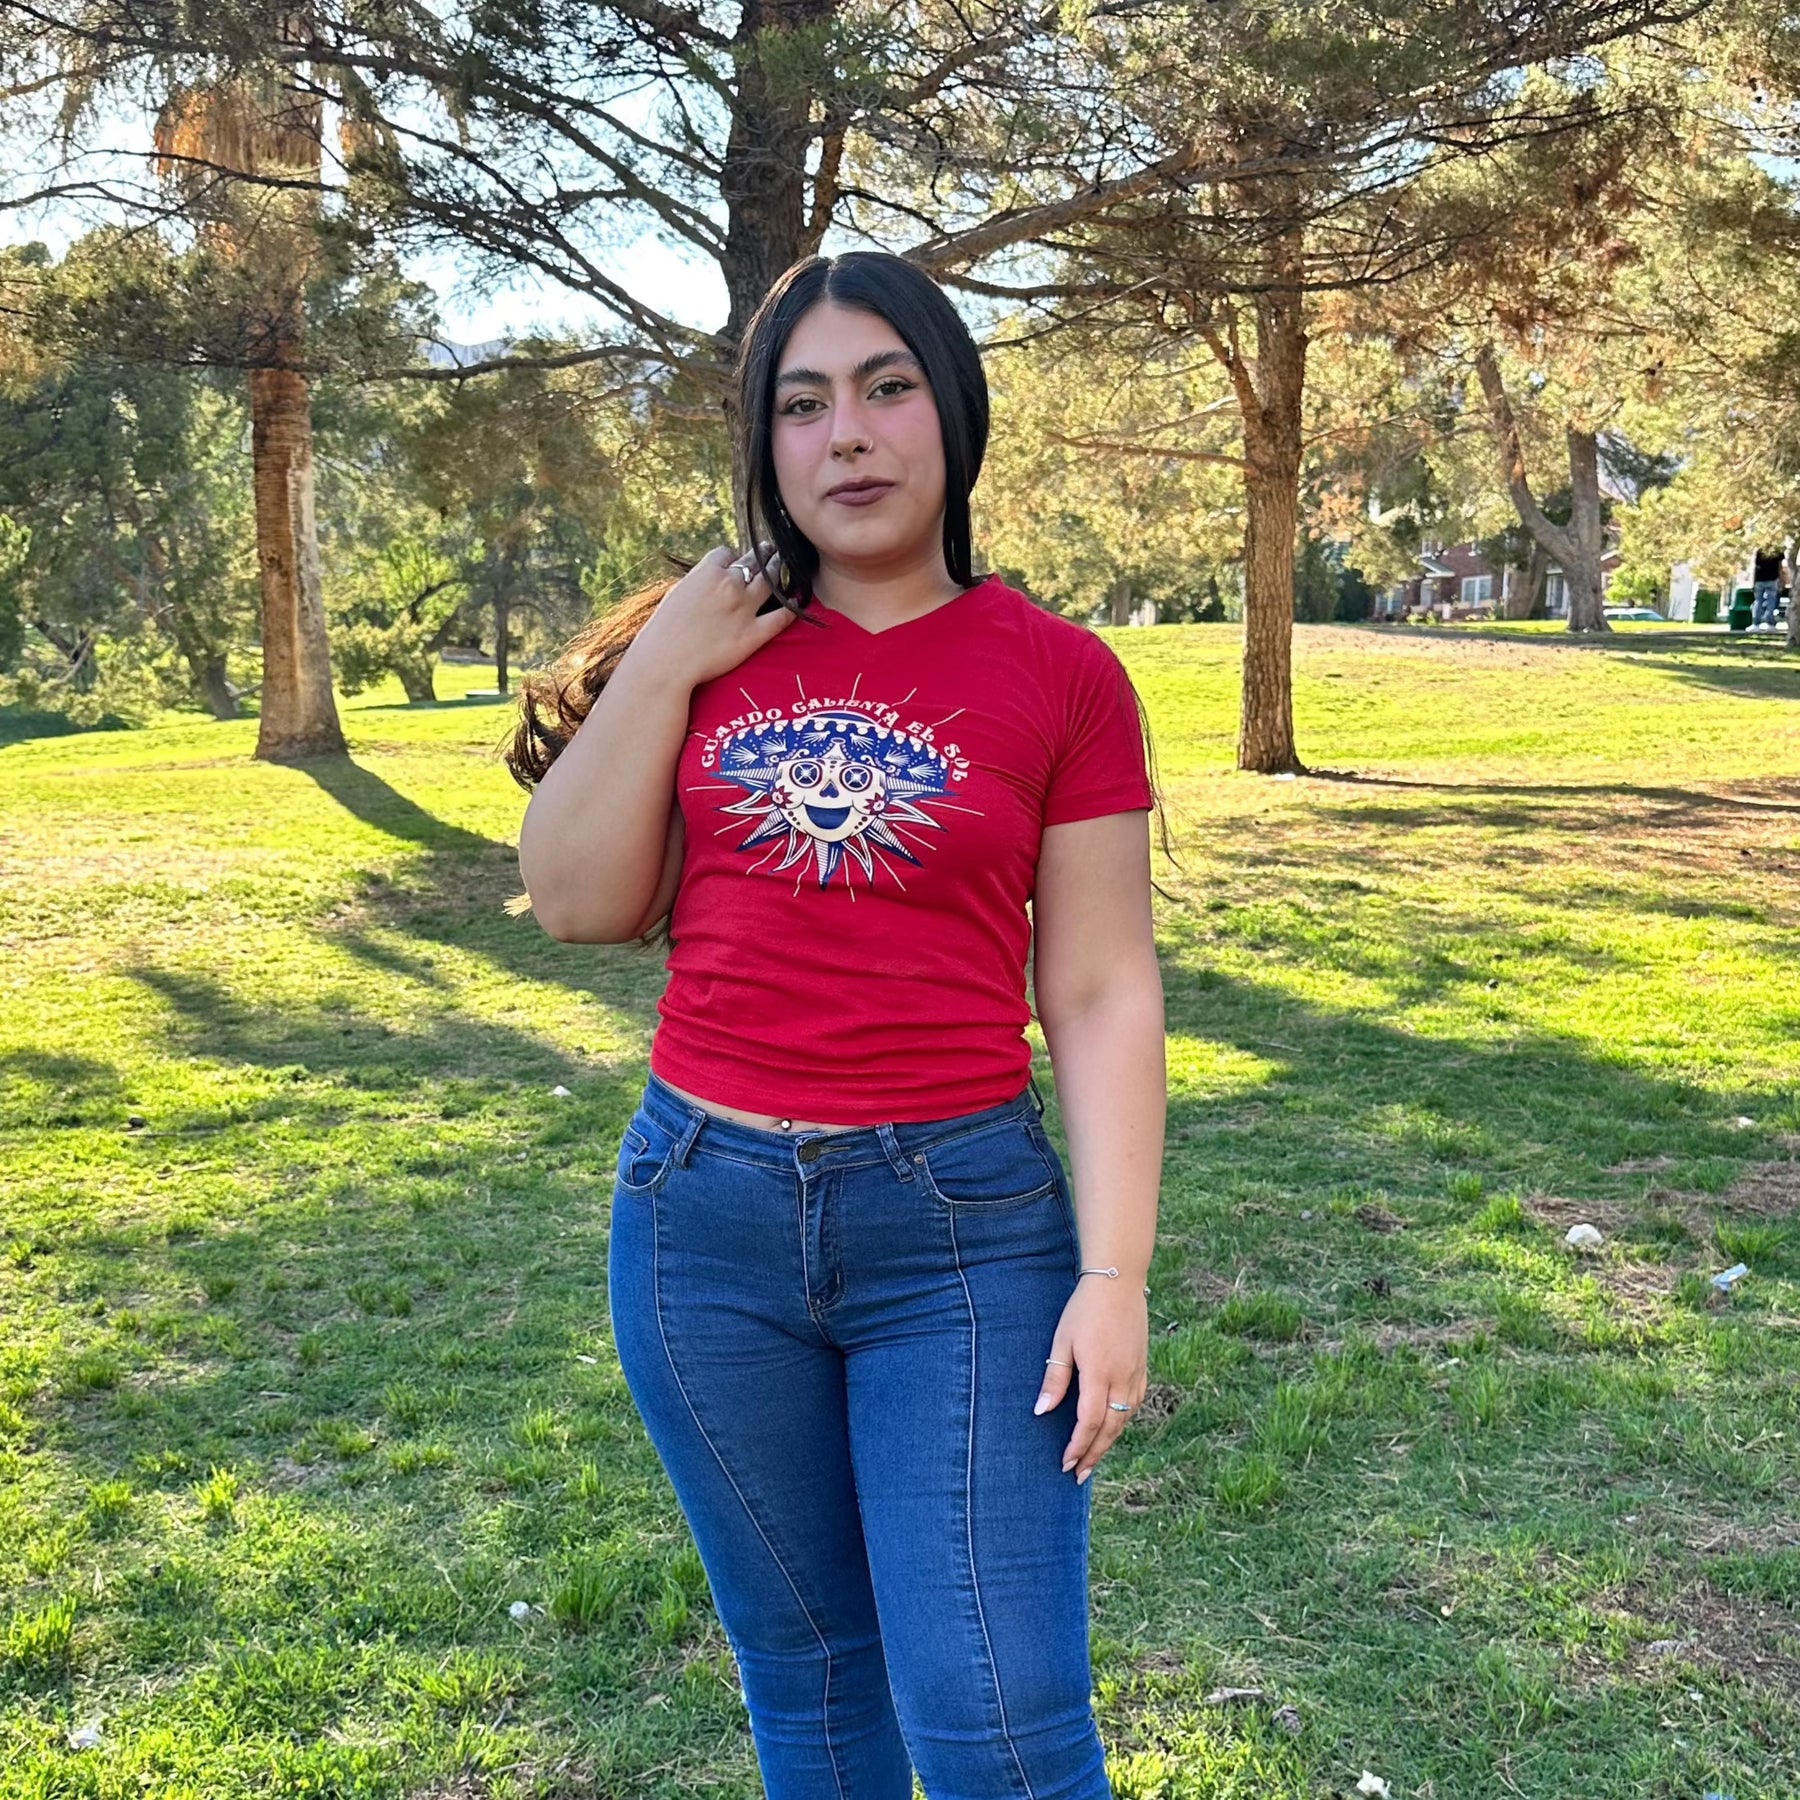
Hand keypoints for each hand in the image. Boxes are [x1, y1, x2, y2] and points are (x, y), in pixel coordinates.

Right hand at [628, 542, 798, 688]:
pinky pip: (781, 616)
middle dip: (762, 555)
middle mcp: (729, 585)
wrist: (665, 662)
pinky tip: (798, 601)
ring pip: (770, 580)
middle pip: (753, 561)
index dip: (732, 558)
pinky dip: (792, 607)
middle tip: (770, 552)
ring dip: (778, 570)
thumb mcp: (677, 594)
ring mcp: (744, 608)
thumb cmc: (663, 632)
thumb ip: (698, 582)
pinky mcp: (753, 634)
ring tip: (783, 566)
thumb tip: (709, 577)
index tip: (734, 564)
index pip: (727, 554)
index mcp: (707, 572)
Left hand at [1033, 1275, 1146, 1483]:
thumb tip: (1042, 1412)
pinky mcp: (1143, 1367)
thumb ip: (1055, 1379)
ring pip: (1125, 1419)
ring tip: (1093, 1457)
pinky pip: (1134, 1404)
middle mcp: (1122, 1379)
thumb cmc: (1083, 1310)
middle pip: (1110, 1428)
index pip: (1089, 1422)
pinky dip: (1123, 1421)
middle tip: (1079, 1474)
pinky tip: (1113, 1427)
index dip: (1078, 1446)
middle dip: (1094, 1454)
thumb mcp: (1062, 1342)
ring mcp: (1136, 1374)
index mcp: (1100, 1374)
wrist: (1119, 1283)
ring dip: (1109, 1441)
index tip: (1065, 1464)